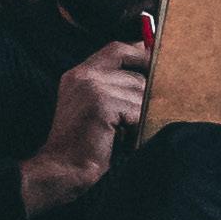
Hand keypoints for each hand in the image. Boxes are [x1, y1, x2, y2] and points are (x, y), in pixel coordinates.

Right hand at [21, 44, 149, 214]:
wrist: (62, 170)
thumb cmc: (85, 145)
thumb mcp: (95, 108)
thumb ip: (114, 88)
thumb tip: (152, 73)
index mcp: (79, 74)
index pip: (117, 49)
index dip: (141, 54)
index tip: (158, 64)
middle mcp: (84, 75)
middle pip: (135, 73)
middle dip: (147, 94)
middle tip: (148, 112)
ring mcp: (92, 88)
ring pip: (140, 93)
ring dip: (142, 114)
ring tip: (131, 130)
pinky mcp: (101, 104)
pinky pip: (137, 109)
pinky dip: (138, 125)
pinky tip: (127, 138)